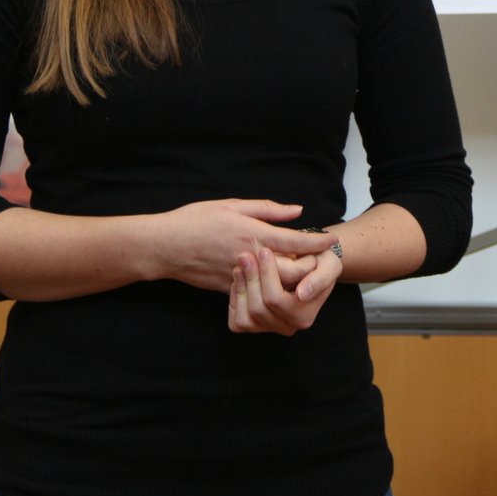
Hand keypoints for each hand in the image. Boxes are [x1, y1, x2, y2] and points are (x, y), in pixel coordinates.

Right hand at [145, 199, 339, 293]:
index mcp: (253, 233)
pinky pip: (258, 291)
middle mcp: (250, 257)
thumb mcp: (232, 205)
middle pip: (293, 271)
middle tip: (319, 258)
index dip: (317, 242)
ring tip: (301, 268)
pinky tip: (276, 277)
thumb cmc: (195, 220)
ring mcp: (240, 275)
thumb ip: (268, 209)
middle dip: (310, 266)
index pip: (295, 241)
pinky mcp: (229, 287)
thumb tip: (297, 211)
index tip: (332, 240)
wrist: (164, 247)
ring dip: (292, 278)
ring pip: (277, 285)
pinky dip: (271, 285)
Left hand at [228, 245, 342, 334]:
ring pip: (245, 319)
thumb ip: (320, 278)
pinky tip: (240, 282)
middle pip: (259, 309)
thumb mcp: (329, 264)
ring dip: (240, 290)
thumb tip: (302, 295)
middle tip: (246, 256)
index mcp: (305, 316)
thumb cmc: (320, 263)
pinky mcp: (255, 326)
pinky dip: (235, 302)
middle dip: (250, 279)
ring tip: (240, 266)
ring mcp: (271, 328)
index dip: (267, 275)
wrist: (310, 266)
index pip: (276, 299)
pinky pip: (237, 323)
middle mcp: (288, 327)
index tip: (264, 251)